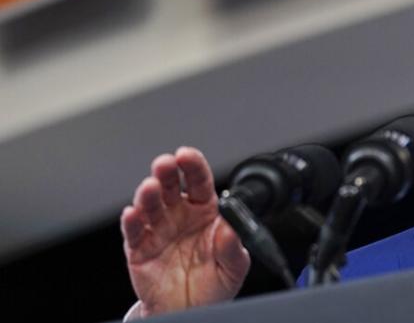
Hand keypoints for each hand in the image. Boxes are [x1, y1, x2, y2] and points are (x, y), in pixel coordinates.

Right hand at [120, 147, 250, 316]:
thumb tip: (232, 228)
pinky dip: (132, 222)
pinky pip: (133, 232)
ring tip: (150, 187)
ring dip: (147, 194)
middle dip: (166, 172)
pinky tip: (133, 214)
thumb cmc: (214, 284)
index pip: (199, 181)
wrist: (192, 311)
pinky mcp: (139, 249)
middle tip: (165, 164)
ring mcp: (158, 230)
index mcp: (205, 211)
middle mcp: (179, 215)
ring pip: (150, 205)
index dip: (193, 166)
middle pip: (170, 187)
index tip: (187, 155)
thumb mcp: (234, 267)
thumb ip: (233, 246)